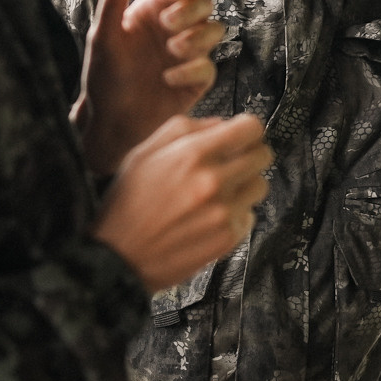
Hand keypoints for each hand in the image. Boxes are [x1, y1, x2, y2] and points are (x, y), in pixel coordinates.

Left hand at [74, 0, 228, 174]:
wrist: (110, 122)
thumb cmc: (102, 78)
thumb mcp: (102, 37)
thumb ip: (113, 0)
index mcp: (154, 12)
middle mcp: (175, 30)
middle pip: (205, 4)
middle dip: (191, 11)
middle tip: (168, 25)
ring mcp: (188, 55)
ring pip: (215, 31)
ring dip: (198, 37)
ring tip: (172, 50)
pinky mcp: (196, 81)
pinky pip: (209, 68)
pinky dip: (192, 70)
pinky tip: (169, 78)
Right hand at [93, 114, 272, 291]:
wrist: (117, 256)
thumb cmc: (126, 204)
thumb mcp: (143, 152)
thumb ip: (184, 129)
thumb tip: (220, 124)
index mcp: (192, 154)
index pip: (250, 128)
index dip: (247, 129)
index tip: (242, 134)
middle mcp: (213, 181)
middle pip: (263, 155)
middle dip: (249, 155)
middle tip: (232, 162)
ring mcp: (223, 212)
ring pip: (260, 185)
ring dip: (245, 185)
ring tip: (219, 192)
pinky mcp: (227, 238)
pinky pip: (249, 215)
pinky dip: (235, 214)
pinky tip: (209, 217)